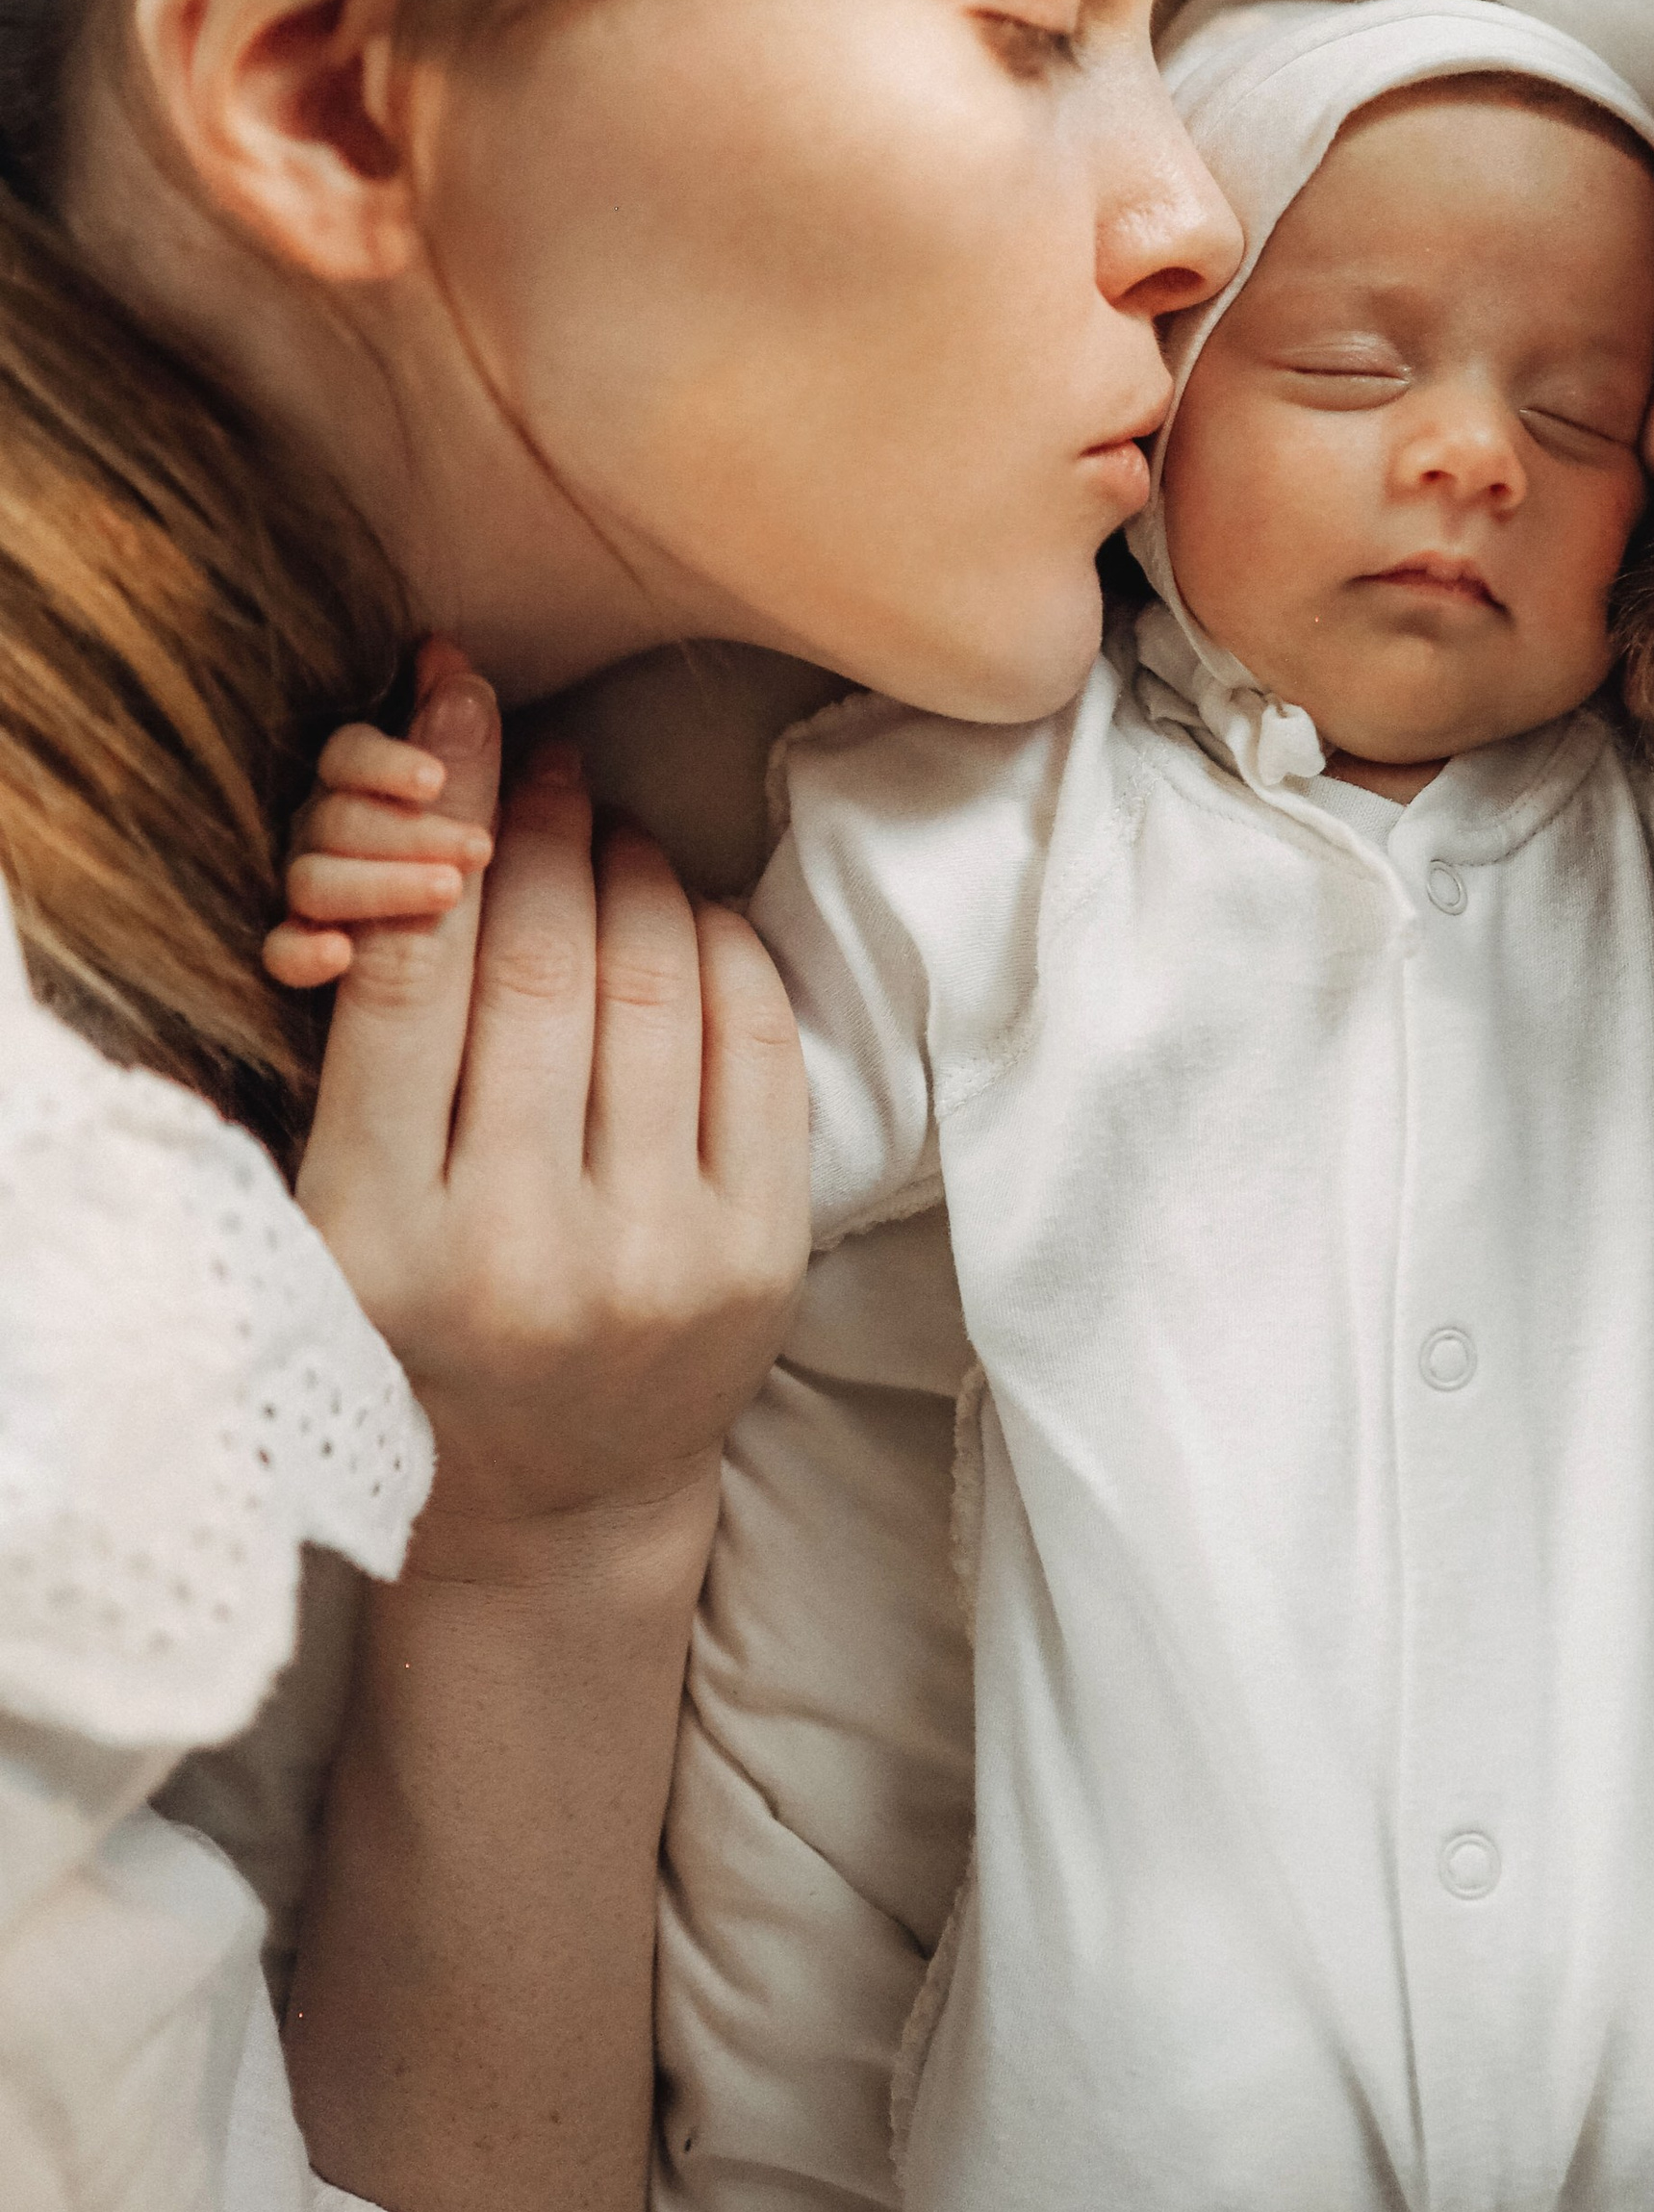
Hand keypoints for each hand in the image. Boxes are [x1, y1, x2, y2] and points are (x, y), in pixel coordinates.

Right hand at [266, 672, 497, 985]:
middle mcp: (319, 827)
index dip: (385, 762)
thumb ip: (444, 712)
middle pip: (336, 817)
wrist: (456, 956)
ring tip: (449, 890)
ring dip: (378, 883)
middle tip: (481, 847)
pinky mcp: (301, 953)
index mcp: (357, 779)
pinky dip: (301, 954)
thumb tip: (445, 650)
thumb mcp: (456, 775)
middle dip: (409, 829)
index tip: (433, 779)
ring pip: (312, 881)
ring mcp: (305, 891)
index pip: (347, 756)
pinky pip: (279, 953)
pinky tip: (338, 956)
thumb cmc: (456, 829)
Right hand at [292, 639, 810, 1560]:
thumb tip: (412, 835)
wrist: (549, 1504)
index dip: (439, 816)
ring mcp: (655, 1257)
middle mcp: (519, 1251)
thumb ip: (362, 1051)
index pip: (410, 977)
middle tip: (540, 749)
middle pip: (536, 962)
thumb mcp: (335, 1212)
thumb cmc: (417, 1329)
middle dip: (536, 825)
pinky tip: (683, 908)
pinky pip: (753, 1041)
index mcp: (377, 1239)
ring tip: (604, 822)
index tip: (456, 708)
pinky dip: (719, 945)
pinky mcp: (760, 1256)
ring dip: (629, 869)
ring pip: (653, 984)